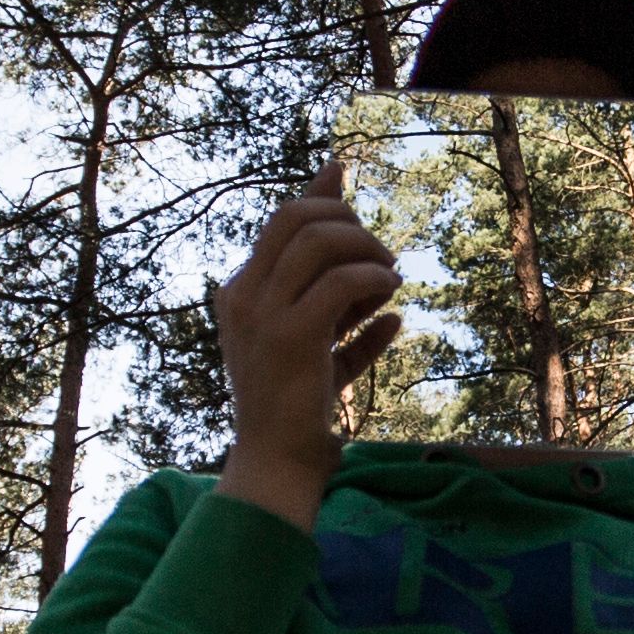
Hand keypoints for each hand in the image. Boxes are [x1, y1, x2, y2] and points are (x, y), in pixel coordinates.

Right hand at [213, 167, 399, 530]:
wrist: (278, 462)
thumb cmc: (301, 411)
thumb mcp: (321, 352)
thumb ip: (346, 329)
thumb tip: (393, 311)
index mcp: (240, 293)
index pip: (280, 222)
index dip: (317, 194)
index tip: (343, 171)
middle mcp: (244, 295)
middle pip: (295, 217)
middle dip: (346, 220)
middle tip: (380, 253)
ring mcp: (263, 314)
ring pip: (318, 240)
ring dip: (365, 247)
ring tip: (391, 276)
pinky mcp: (291, 336)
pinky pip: (340, 281)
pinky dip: (373, 279)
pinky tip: (390, 298)